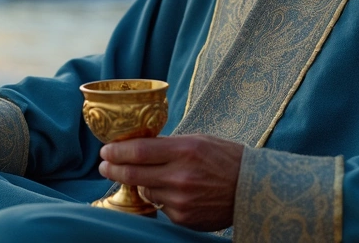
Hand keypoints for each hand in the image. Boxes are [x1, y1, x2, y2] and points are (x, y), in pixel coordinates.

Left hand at [98, 134, 243, 230]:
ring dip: (140, 183)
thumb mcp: (199, 141)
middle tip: (104, 165)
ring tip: (148, 175)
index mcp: (184, 150)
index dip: (116, 151)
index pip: (138, 151)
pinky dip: (160, 197)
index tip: (106, 151)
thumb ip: (169, 144)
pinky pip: (160, 206)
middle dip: (113, 169)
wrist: (253, 189)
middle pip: (133, 173)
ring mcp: (181, 200)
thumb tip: (138, 147)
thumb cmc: (226, 159)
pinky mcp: (183, 217)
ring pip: (145, 191)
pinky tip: (173, 191)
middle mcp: (180, 176)